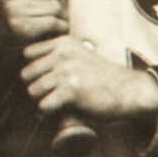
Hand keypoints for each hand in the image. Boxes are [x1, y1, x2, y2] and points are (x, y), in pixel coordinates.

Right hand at [0, 0, 71, 42]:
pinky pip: (55, 22)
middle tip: (55, 18)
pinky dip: (60, 30)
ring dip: (62, 19)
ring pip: (57, 7)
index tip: (50, 4)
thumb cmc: (16, 23)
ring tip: (54, 27)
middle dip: (61, 5)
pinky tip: (53, 34)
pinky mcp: (20, 27)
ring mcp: (13, 9)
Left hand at [19, 35, 157, 124]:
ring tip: (54, 103)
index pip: (28, 53)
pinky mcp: (71, 91)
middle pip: (26, 74)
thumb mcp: (80, 57)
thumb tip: (28, 75)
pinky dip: (47, 113)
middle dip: (35, 87)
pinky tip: (57, 112)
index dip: (33, 69)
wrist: (131, 91)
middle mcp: (62, 55)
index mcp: (63, 44)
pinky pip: (43, 105)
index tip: (45, 78)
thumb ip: (58, 58)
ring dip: (40, 101)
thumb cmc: (103, 78)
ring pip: (32, 90)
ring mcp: (67, 72)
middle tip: (49, 95)